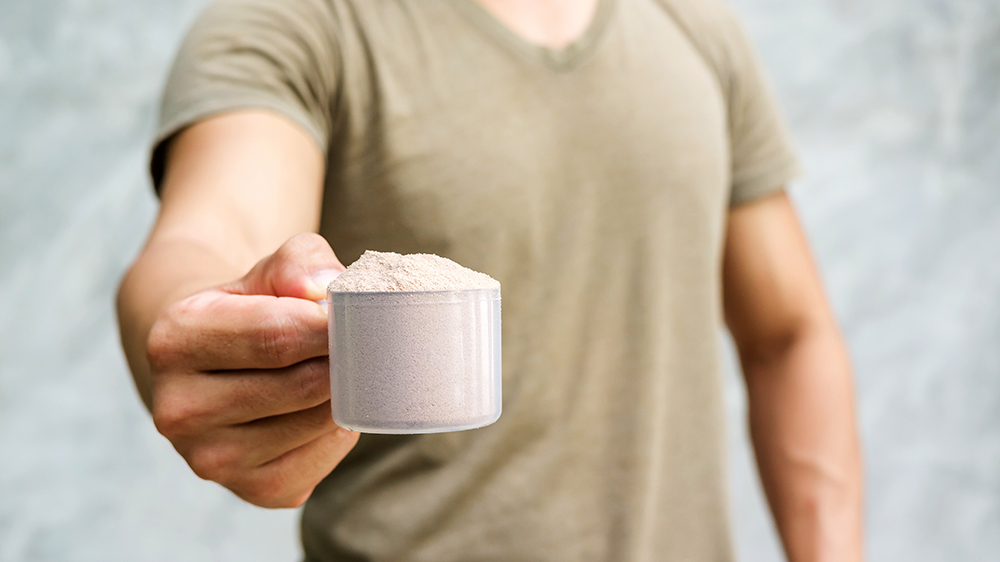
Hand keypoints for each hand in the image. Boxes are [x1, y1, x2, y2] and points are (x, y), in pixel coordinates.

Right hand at [146, 233, 358, 507]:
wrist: (220, 365)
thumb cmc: (253, 308)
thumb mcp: (270, 270)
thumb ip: (300, 262)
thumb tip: (325, 288)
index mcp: (175, 340)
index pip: (277, 336)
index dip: (330, 324)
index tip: (357, 313)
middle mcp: (179, 408)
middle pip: (302, 384)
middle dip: (344, 359)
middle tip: (364, 341)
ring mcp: (211, 459)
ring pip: (316, 422)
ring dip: (345, 395)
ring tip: (340, 370)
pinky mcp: (253, 490)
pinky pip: (322, 459)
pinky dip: (339, 431)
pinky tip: (326, 407)